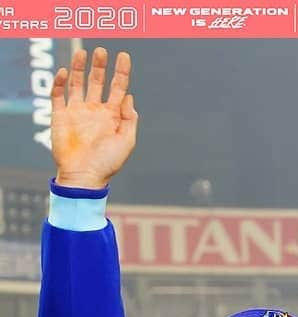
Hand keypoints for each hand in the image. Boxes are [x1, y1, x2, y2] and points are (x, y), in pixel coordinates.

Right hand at [52, 47, 136, 188]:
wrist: (84, 175)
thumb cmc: (107, 162)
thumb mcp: (126, 142)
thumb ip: (129, 119)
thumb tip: (129, 97)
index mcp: (112, 116)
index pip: (118, 89)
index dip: (122, 72)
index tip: (124, 56)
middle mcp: (95, 110)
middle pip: (97, 82)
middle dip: (100, 66)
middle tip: (102, 50)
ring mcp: (77, 112)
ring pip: (78, 83)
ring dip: (79, 67)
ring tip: (83, 52)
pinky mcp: (61, 115)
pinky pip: (58, 95)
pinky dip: (60, 82)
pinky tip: (65, 72)